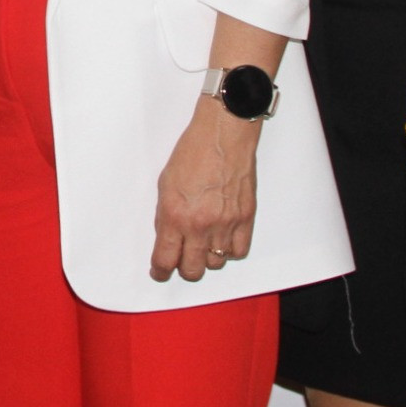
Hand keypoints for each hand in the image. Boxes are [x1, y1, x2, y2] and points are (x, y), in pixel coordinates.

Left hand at [151, 96, 257, 282]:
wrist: (224, 134)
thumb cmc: (194, 151)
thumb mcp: (165, 183)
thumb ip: (165, 215)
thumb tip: (167, 237)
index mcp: (174, 215)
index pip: (165, 259)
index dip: (160, 271)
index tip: (160, 272)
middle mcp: (200, 224)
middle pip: (192, 270)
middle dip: (183, 269)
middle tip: (181, 261)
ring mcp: (225, 223)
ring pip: (215, 264)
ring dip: (207, 259)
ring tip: (203, 245)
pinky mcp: (246, 218)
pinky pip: (239, 252)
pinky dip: (230, 251)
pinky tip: (223, 240)